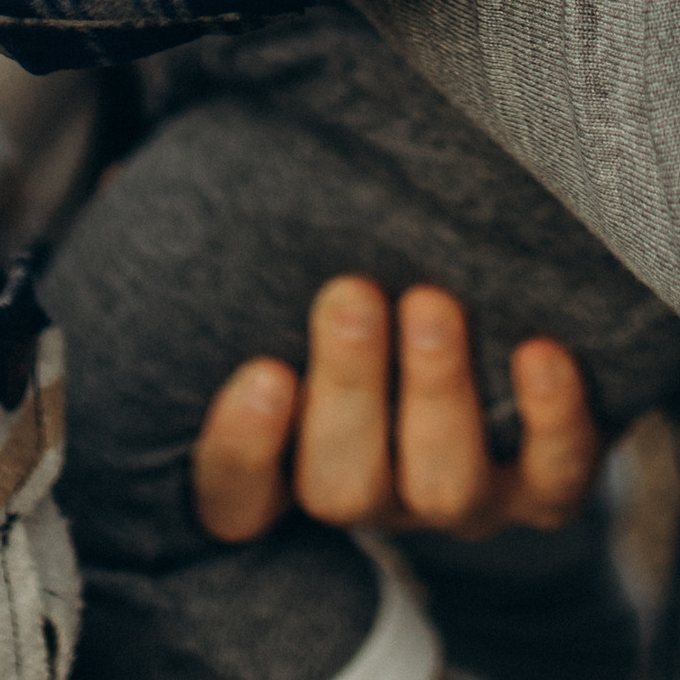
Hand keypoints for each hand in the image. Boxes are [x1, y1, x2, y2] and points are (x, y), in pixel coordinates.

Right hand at [192, 277, 601, 546]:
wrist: (506, 323)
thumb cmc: (368, 285)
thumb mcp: (289, 269)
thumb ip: (217, 238)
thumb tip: (124, 179)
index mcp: (291, 461)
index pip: (236, 501)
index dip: (242, 452)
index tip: (261, 372)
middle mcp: (373, 494)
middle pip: (340, 488)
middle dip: (349, 391)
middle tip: (354, 294)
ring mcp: (459, 500)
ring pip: (441, 489)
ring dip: (437, 395)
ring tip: (435, 303)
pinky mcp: (545, 488)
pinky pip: (555, 485)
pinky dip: (552, 422)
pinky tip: (539, 351)